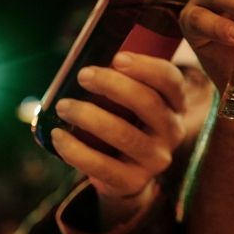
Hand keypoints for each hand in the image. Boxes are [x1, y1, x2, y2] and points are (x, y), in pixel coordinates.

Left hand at [50, 51, 202, 207]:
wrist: (126, 174)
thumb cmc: (125, 123)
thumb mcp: (133, 102)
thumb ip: (121, 80)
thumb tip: (84, 52)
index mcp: (175, 104)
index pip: (170, 80)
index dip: (145, 67)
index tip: (116, 58)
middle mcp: (172, 131)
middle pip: (148, 103)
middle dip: (112, 85)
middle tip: (83, 75)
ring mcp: (156, 159)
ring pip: (124, 134)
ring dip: (89, 116)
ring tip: (64, 106)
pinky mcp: (134, 181)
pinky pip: (103, 166)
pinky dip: (76, 150)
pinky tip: (58, 136)